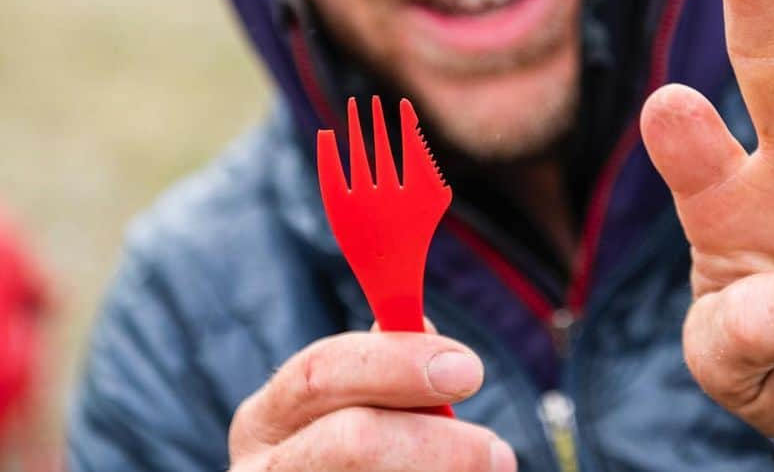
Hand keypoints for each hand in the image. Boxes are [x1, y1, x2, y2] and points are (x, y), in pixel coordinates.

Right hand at [228, 331, 516, 470]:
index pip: (321, 372)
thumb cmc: (354, 455)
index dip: (397, 364)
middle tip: (495, 451)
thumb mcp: (351, 407)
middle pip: (353, 441)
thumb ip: (386, 369)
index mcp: (266, 420)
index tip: (467, 370)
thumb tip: (425, 330)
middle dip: (437, 442)